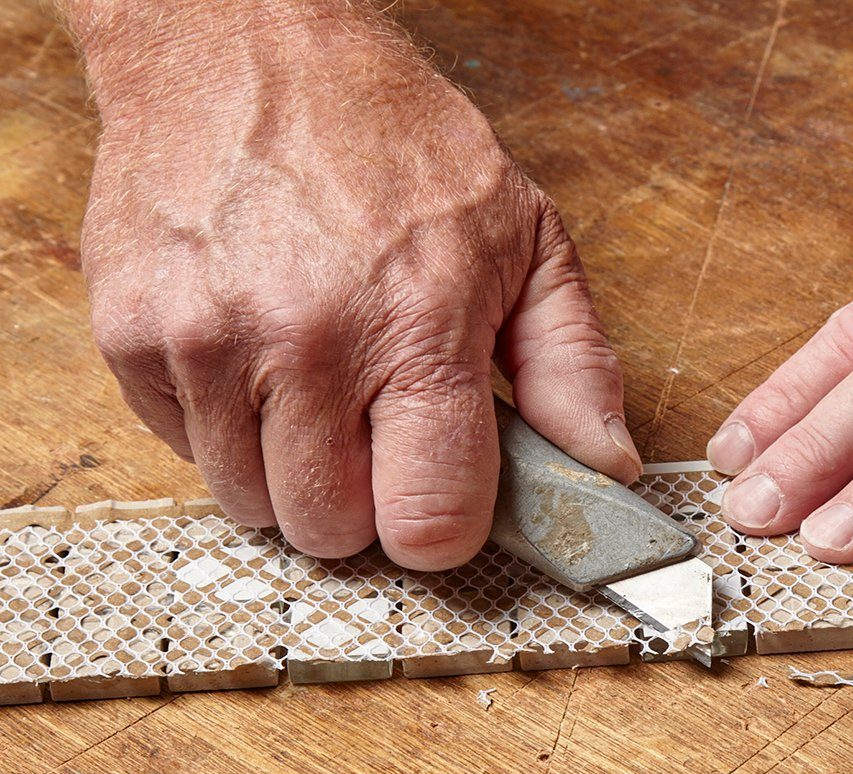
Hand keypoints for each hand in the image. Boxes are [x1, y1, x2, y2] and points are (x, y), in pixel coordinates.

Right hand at [74, 2, 637, 566]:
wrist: (241, 43)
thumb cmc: (394, 143)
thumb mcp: (524, 239)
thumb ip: (573, 366)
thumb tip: (606, 467)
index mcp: (418, 328)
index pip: (429, 522)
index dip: (441, 529)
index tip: (439, 499)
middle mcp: (306, 344)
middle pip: (333, 531)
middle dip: (362, 503)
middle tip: (373, 433)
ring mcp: (206, 343)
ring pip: (251, 506)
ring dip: (289, 472)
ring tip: (313, 389)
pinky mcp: (132, 338)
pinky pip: (187, 454)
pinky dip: (225, 430)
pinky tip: (254, 360)